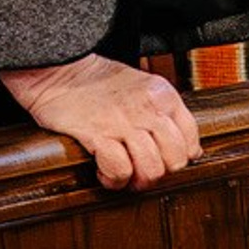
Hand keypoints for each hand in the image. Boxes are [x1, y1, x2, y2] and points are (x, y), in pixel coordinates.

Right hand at [0, 53, 200, 189]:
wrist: (57, 69)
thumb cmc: (96, 81)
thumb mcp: (141, 87)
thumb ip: (164, 114)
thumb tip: (188, 150)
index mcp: (162, 94)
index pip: (190, 140)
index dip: (178, 157)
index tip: (162, 159)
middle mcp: (148, 107)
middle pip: (175, 160)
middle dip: (159, 172)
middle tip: (140, 169)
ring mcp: (124, 121)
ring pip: (152, 169)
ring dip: (136, 179)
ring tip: (122, 171)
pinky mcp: (98, 133)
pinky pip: (120, 171)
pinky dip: (113, 179)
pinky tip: (103, 170)